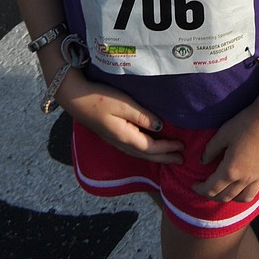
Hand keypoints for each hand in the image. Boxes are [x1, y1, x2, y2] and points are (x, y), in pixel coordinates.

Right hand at [57, 68, 183, 161]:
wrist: (76, 99)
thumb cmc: (100, 98)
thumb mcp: (124, 104)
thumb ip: (142, 116)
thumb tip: (160, 126)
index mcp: (126, 137)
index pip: (151, 147)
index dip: (167, 149)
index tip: (182, 147)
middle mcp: (121, 143)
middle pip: (146, 155)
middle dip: (164, 158)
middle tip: (181, 160)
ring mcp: (115, 141)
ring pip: (140, 153)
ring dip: (156, 156)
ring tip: (169, 157)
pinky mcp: (112, 135)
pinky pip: (133, 148)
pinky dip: (145, 151)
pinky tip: (148, 148)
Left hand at [192, 104, 258, 203]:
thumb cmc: (246, 122)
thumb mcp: (223, 133)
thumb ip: (211, 149)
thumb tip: (203, 161)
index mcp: (230, 171)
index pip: (211, 189)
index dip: (200, 189)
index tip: (194, 185)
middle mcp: (246, 179)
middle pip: (227, 196)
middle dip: (214, 196)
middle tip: (207, 189)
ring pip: (246, 197)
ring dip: (234, 198)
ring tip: (229, 191)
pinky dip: (256, 188)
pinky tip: (253, 182)